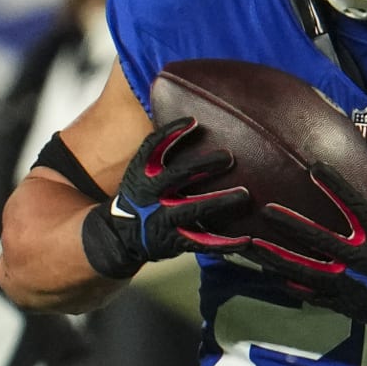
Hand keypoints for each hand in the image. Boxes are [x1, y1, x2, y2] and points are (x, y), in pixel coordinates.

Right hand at [80, 121, 249, 279]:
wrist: (120, 238)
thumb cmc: (138, 198)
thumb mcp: (139, 173)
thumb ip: (159, 153)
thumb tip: (189, 123)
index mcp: (143, 175)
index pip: (153, 147)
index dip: (171, 133)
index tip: (193, 121)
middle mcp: (152, 195)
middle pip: (179, 176)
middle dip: (204, 165)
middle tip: (228, 157)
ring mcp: (164, 219)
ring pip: (194, 209)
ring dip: (219, 201)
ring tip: (243, 194)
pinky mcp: (176, 241)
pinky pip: (203, 242)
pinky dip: (225, 243)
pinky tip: (246, 239)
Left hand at [251, 164, 366, 365]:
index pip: (352, 204)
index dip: (333, 185)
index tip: (314, 167)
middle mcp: (358, 259)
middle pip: (316, 238)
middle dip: (289, 224)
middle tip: (265, 211)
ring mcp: (348, 284)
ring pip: (304, 269)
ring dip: (277, 257)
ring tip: (253, 248)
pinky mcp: (345, 304)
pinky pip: (312, 294)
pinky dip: (293, 286)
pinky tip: (274, 277)